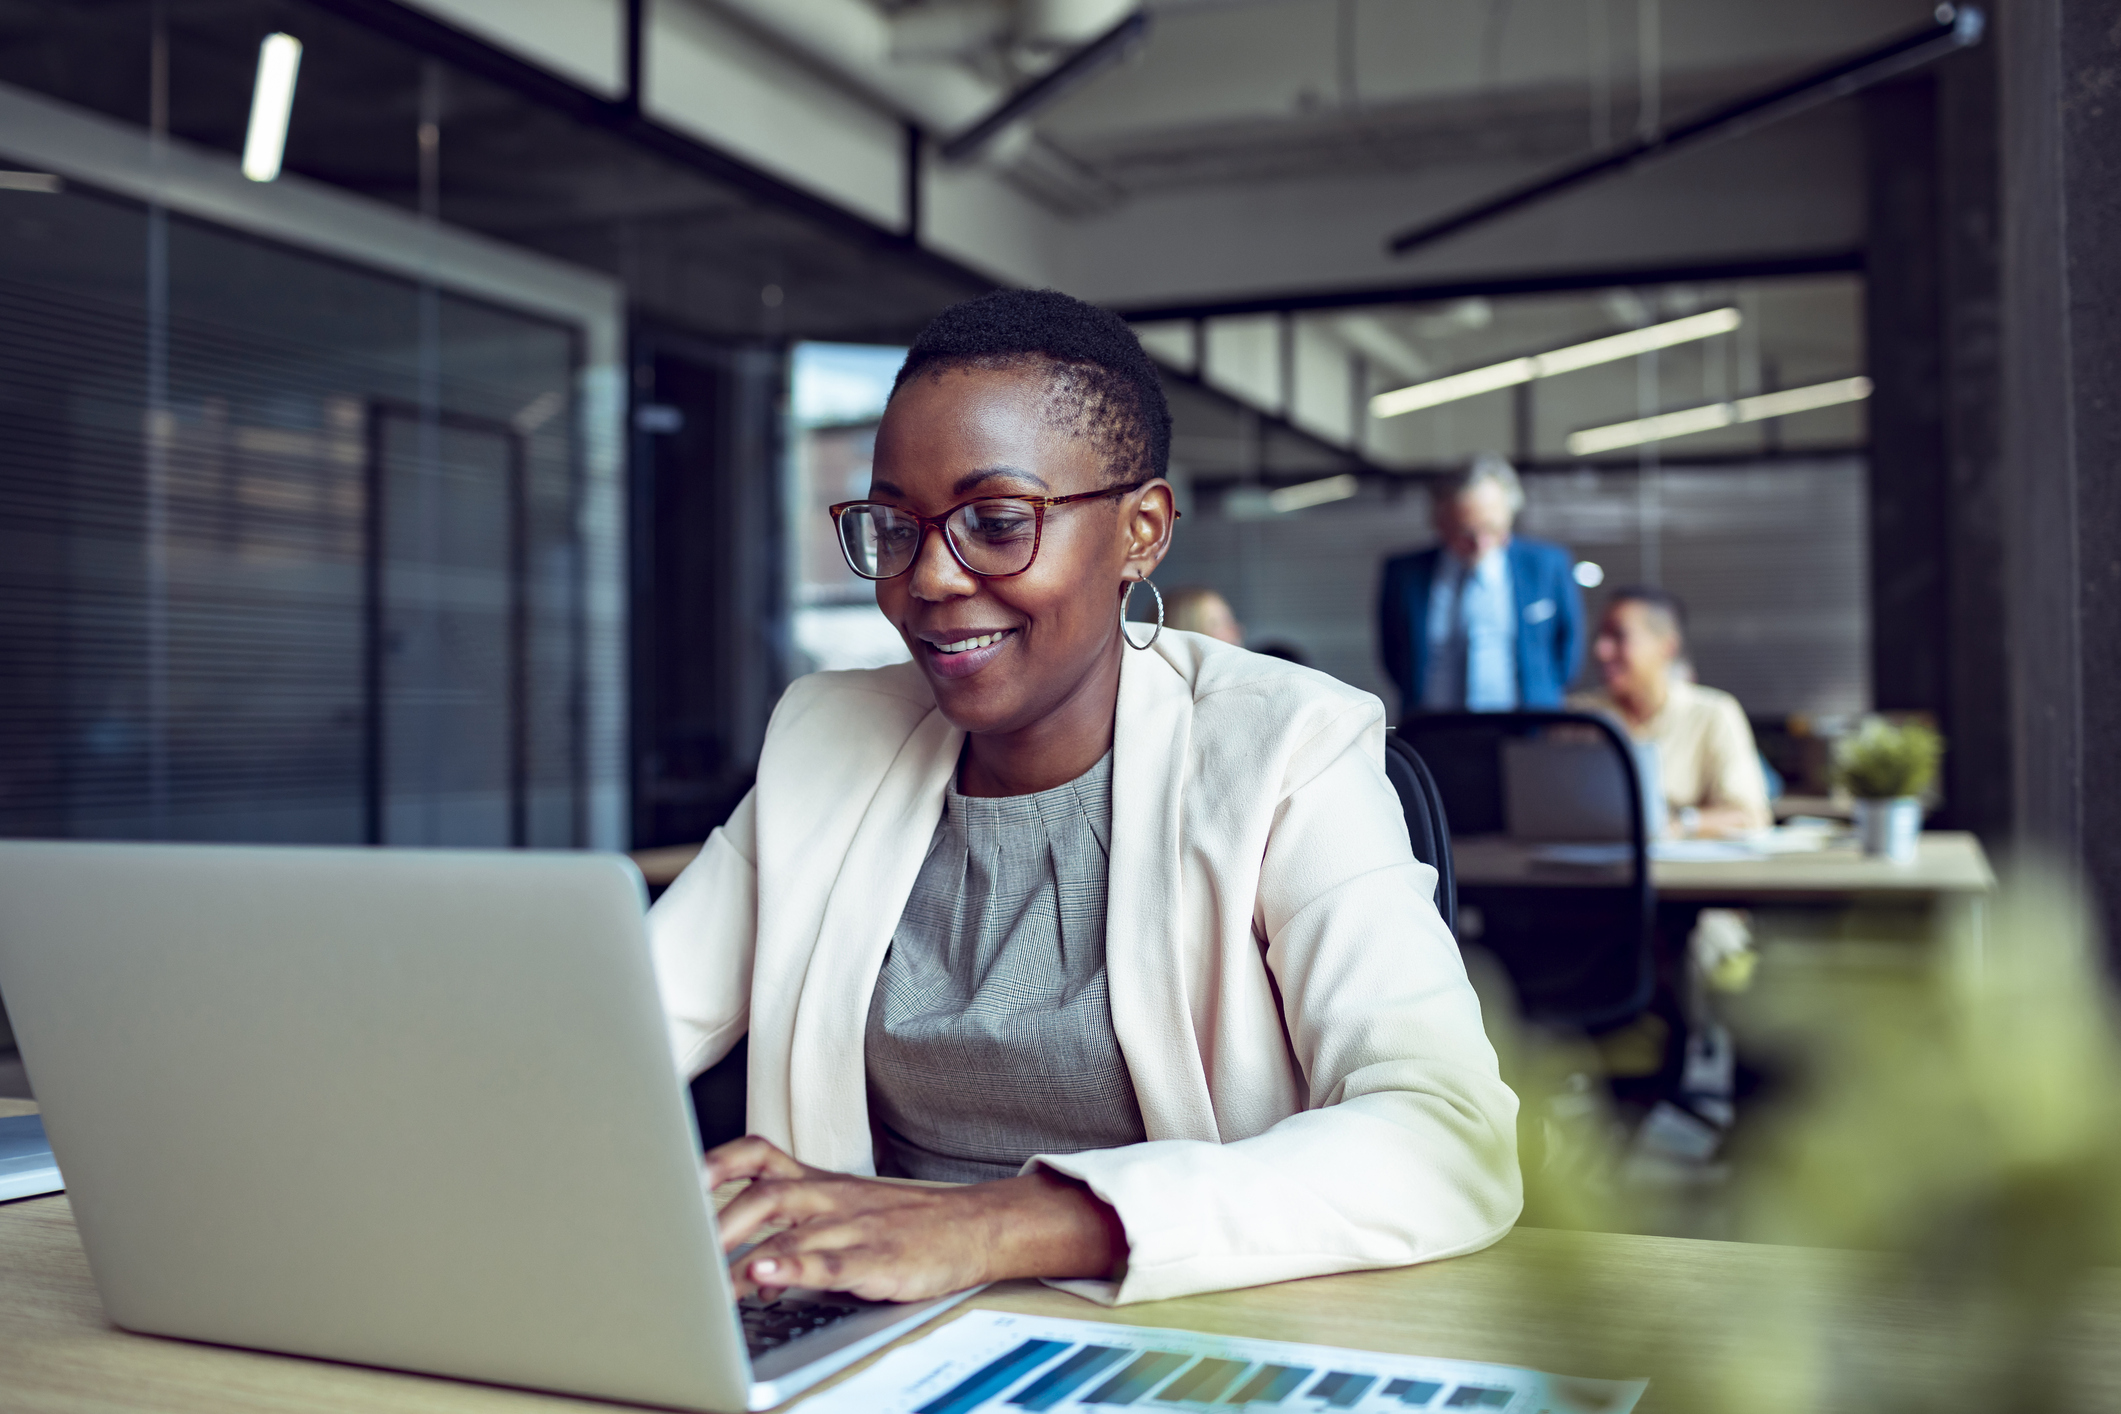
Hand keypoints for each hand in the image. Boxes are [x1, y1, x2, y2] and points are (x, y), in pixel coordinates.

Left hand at [704, 1135, 1126, 1302]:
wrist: (973, 1226)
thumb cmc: (902, 1221)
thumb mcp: (844, 1204)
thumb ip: (791, 1222)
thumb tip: (735, 1258)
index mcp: (819, 1183)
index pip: (759, 1156)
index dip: (716, 1163)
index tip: (674, 1178)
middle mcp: (829, 1198)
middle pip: (762, 1196)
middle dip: (714, 1223)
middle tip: (675, 1248)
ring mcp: (852, 1227)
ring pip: (787, 1229)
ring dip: (739, 1252)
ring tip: (703, 1274)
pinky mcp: (876, 1260)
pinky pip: (828, 1262)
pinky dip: (792, 1268)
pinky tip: (763, 1276)